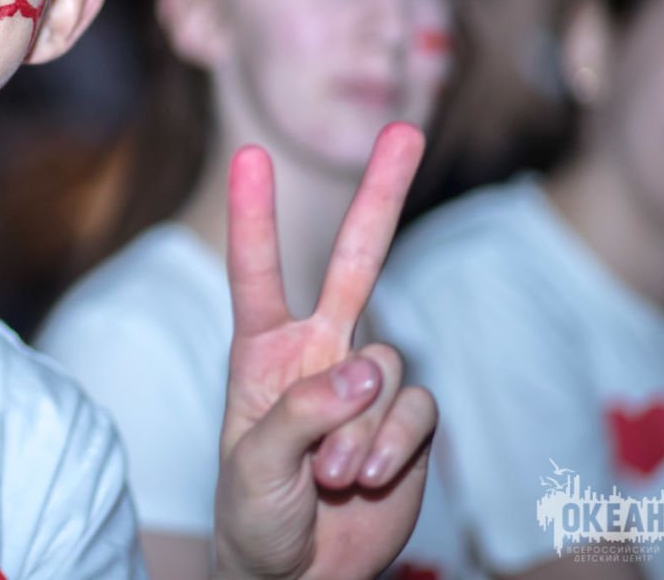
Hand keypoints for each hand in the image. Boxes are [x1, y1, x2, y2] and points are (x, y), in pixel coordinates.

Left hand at [212, 122, 436, 579]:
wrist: (299, 573)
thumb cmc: (255, 514)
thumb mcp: (253, 466)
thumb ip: (301, 413)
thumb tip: (363, 372)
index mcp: (263, 351)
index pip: (257, 272)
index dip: (254, 215)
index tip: (248, 155)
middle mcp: (318, 352)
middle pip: (357, 262)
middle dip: (381, 195)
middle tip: (403, 128)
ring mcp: (367, 385)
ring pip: (387, 367)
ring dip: (361, 429)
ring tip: (332, 474)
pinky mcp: (408, 422)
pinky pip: (416, 411)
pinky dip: (392, 447)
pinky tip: (364, 479)